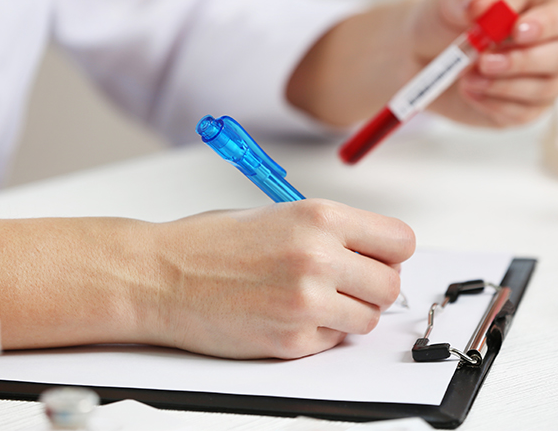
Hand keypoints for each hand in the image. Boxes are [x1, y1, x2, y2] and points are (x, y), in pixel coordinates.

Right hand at [146, 199, 414, 358]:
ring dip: (348, 314)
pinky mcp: (290, 341)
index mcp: (319, 217)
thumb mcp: (279, 215)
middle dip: (373, 287)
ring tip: (313, 301)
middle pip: (390, 285)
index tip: (378, 258)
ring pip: (367, 320)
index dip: (390, 253)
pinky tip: (285, 315)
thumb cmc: (207, 244)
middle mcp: (318, 258)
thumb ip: (330, 232)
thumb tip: (372, 252)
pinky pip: (332, 343)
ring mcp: (306, 303)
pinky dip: (317, 334)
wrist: (158, 276)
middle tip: (347, 285)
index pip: (400, 241)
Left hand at [413, 0, 557, 127]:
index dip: (548, 23)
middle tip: (483, 61)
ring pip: (545, 89)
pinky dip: (493, 104)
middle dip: (521, 61)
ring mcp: (550, 78)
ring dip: (503, 85)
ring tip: (467, 77)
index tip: (516, 30)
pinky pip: (524, 113)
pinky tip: (471, 91)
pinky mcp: (531, 108)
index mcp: (550, 3)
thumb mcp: (450, 1)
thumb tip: (479, 3)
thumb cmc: (448, 22)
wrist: (427, 56)